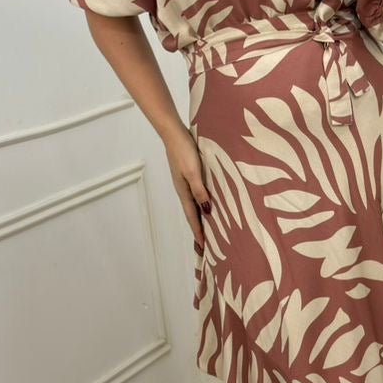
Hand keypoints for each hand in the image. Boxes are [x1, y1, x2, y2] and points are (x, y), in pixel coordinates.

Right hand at [163, 126, 210, 252]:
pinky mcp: (190, 175)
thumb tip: (206, 211)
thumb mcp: (193, 172)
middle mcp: (184, 190)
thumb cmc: (184, 151)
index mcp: (184, 192)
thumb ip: (200, 191)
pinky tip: (208, 204)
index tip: (203, 249)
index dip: (198, 233)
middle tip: (204, 247)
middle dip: (198, 231)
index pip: (192, 217)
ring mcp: (186, 183)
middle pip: (192, 215)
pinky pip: (197, 195)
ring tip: (208, 230)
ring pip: (195, 205)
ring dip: (200, 218)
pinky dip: (202, 204)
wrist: (174, 133)